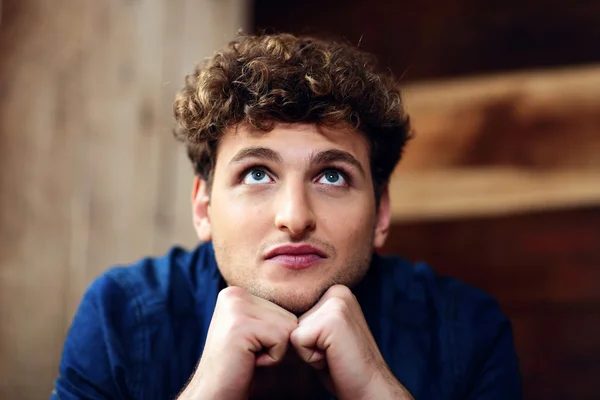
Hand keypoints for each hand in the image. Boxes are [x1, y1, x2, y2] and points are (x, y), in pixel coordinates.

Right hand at [178, 286, 297, 399]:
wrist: (214, 393)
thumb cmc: (239, 366)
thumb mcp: (254, 330)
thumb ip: (269, 314)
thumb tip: (305, 307)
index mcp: (236, 293)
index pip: (283, 310)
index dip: (274, 336)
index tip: (250, 347)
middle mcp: (234, 294)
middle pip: (288, 316)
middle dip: (275, 342)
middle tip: (249, 354)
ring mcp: (235, 307)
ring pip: (288, 327)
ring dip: (274, 350)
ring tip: (248, 356)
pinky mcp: (241, 325)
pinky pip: (281, 339)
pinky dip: (272, 358)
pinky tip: (249, 361)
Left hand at [290, 285, 413, 399]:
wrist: (371, 387)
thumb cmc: (344, 365)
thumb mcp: (325, 333)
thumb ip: (310, 317)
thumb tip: (280, 315)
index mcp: (336, 292)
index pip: (296, 312)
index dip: (308, 337)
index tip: (330, 345)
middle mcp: (337, 292)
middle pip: (293, 319)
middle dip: (307, 342)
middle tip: (333, 352)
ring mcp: (336, 303)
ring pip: (293, 330)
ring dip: (308, 350)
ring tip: (333, 354)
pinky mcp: (332, 320)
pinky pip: (297, 341)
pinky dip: (310, 358)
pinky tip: (332, 357)